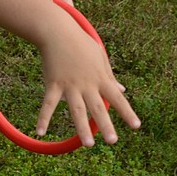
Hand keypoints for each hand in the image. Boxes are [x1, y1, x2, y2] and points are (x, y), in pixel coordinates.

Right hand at [36, 11, 139, 147]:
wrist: (58, 31)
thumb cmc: (81, 43)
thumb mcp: (100, 58)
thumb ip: (110, 76)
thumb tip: (122, 90)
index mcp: (101, 78)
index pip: (117, 98)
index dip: (127, 112)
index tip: (136, 126)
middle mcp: (87, 84)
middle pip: (98, 107)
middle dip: (106, 124)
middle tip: (113, 141)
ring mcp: (70, 85)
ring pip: (77, 110)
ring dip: (82, 128)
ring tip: (88, 144)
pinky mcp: (53, 84)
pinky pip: (48, 104)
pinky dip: (43, 118)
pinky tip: (40, 132)